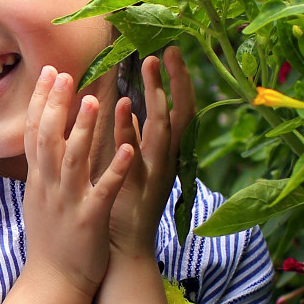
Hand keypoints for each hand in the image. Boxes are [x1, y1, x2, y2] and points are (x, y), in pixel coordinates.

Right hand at [22, 66, 134, 298]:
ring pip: (72, 160)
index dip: (40, 102)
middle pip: (48, 138)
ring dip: (83, 130)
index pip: (35, 133)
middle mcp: (49, 187)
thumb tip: (44, 142)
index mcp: (39, 181)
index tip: (49, 73)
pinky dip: (115, 169)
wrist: (53, 284)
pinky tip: (129, 150)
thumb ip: (43, 170)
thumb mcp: (40, 200)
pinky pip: (103, 191)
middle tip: (65, 73)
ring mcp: (68, 203)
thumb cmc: (51, 242)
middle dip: (56, 105)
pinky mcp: (88, 220)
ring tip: (95, 101)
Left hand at [106, 47, 194, 261]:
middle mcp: (167, 162)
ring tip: (151, 68)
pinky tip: (124, 107)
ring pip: (164, 131)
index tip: (170, 52)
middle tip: (169, 50)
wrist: (122, 252)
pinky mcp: (137, 189)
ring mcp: (155, 175)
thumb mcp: (135, 166)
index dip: (179, 82)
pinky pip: (136, 155)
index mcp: (166, 154)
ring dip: (159, 97)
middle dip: (177, 82)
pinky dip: (130, 130)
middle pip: (181, 115)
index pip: (180, 110)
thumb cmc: (124, 206)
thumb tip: (133, 109)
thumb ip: (136, 138)